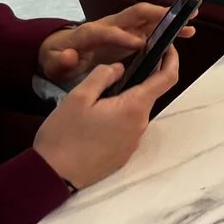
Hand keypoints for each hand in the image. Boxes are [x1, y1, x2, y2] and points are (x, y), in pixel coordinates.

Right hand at [32, 57, 173, 189]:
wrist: (52, 176)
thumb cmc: (63, 135)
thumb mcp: (78, 97)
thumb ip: (103, 75)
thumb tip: (120, 68)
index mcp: (134, 107)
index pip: (167, 78)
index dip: (171, 59)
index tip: (167, 47)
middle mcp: (140, 125)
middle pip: (147, 95)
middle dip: (137, 80)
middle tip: (114, 71)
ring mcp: (133, 142)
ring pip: (135, 111)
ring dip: (124, 100)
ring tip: (96, 98)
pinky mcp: (123, 154)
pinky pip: (127, 128)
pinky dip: (118, 117)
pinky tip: (95, 119)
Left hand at [37, 2, 192, 84]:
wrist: (59, 51)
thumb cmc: (57, 58)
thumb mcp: (53, 63)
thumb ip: (60, 61)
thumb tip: (70, 55)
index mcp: (90, 33)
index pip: (106, 30)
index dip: (121, 36)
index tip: (139, 44)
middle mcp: (109, 24)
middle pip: (134, 14)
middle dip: (156, 14)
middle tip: (178, 17)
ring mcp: (122, 28)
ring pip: (148, 19)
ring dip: (169, 19)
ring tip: (191, 21)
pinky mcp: (130, 35)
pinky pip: (152, 29)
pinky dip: (169, 29)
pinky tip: (186, 32)